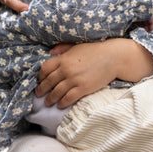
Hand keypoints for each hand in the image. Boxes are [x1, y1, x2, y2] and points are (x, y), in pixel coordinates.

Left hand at [36, 39, 152, 107]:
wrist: (113, 57)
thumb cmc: (95, 50)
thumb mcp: (77, 46)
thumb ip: (63, 49)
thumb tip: (50, 52)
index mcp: (64, 58)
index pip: (45, 68)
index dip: (40, 76)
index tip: (40, 81)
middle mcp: (67, 69)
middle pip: (49, 82)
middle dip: (42, 90)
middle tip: (39, 94)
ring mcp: (75, 79)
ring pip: (57, 92)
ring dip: (50, 99)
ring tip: (48, 102)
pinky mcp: (83, 88)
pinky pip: (69, 98)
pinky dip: (62, 103)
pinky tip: (60, 105)